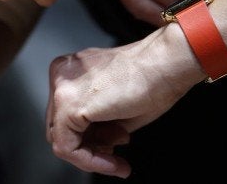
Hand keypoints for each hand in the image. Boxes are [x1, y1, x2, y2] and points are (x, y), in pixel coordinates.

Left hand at [46, 26, 203, 177]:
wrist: (165, 64)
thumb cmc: (151, 77)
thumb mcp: (115, 106)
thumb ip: (98, 125)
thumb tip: (95, 145)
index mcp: (71, 71)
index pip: (65, 116)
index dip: (89, 139)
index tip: (113, 149)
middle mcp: (61, 76)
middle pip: (60, 128)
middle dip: (89, 147)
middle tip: (115, 159)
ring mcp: (61, 88)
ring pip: (61, 139)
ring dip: (91, 157)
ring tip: (118, 161)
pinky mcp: (68, 104)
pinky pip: (67, 146)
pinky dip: (89, 160)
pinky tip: (113, 162)